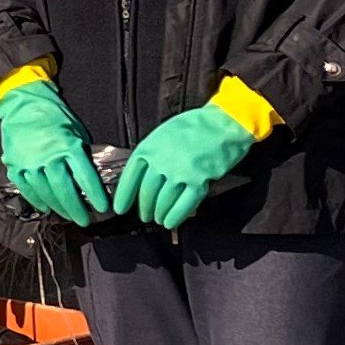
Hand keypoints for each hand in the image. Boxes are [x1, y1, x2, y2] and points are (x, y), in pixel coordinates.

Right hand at [0, 76, 109, 228]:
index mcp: (68, 146)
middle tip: (84, 220)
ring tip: (67, 216)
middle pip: (64, 190)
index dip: (95, 195)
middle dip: (76, 208)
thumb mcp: (76, 130)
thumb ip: (81, 153)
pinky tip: (45, 208)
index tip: (103, 208)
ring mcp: (29, 162)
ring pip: (45, 192)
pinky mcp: (14, 164)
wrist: (23, 101)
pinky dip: (36, 200)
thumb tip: (89, 177)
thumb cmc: (54, 115)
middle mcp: (48, 156)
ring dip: (58, 207)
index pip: (85, 177)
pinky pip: (26, 188)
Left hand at [113, 102, 260, 231]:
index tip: (120, 208)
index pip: (130, 177)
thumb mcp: (164, 133)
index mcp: (150, 147)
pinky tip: (171, 222)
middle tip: (144, 216)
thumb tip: (143, 175)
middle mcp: (162, 161)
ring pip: (164, 201)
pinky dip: (176, 216)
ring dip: (159, 213)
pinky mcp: (200, 181)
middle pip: (147, 192)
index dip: (124, 196)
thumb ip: (153, 153)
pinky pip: (184, 204)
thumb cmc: (195, 125)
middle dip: (144, 208)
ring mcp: (181, 173)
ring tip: (158, 219)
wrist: (224, 122)